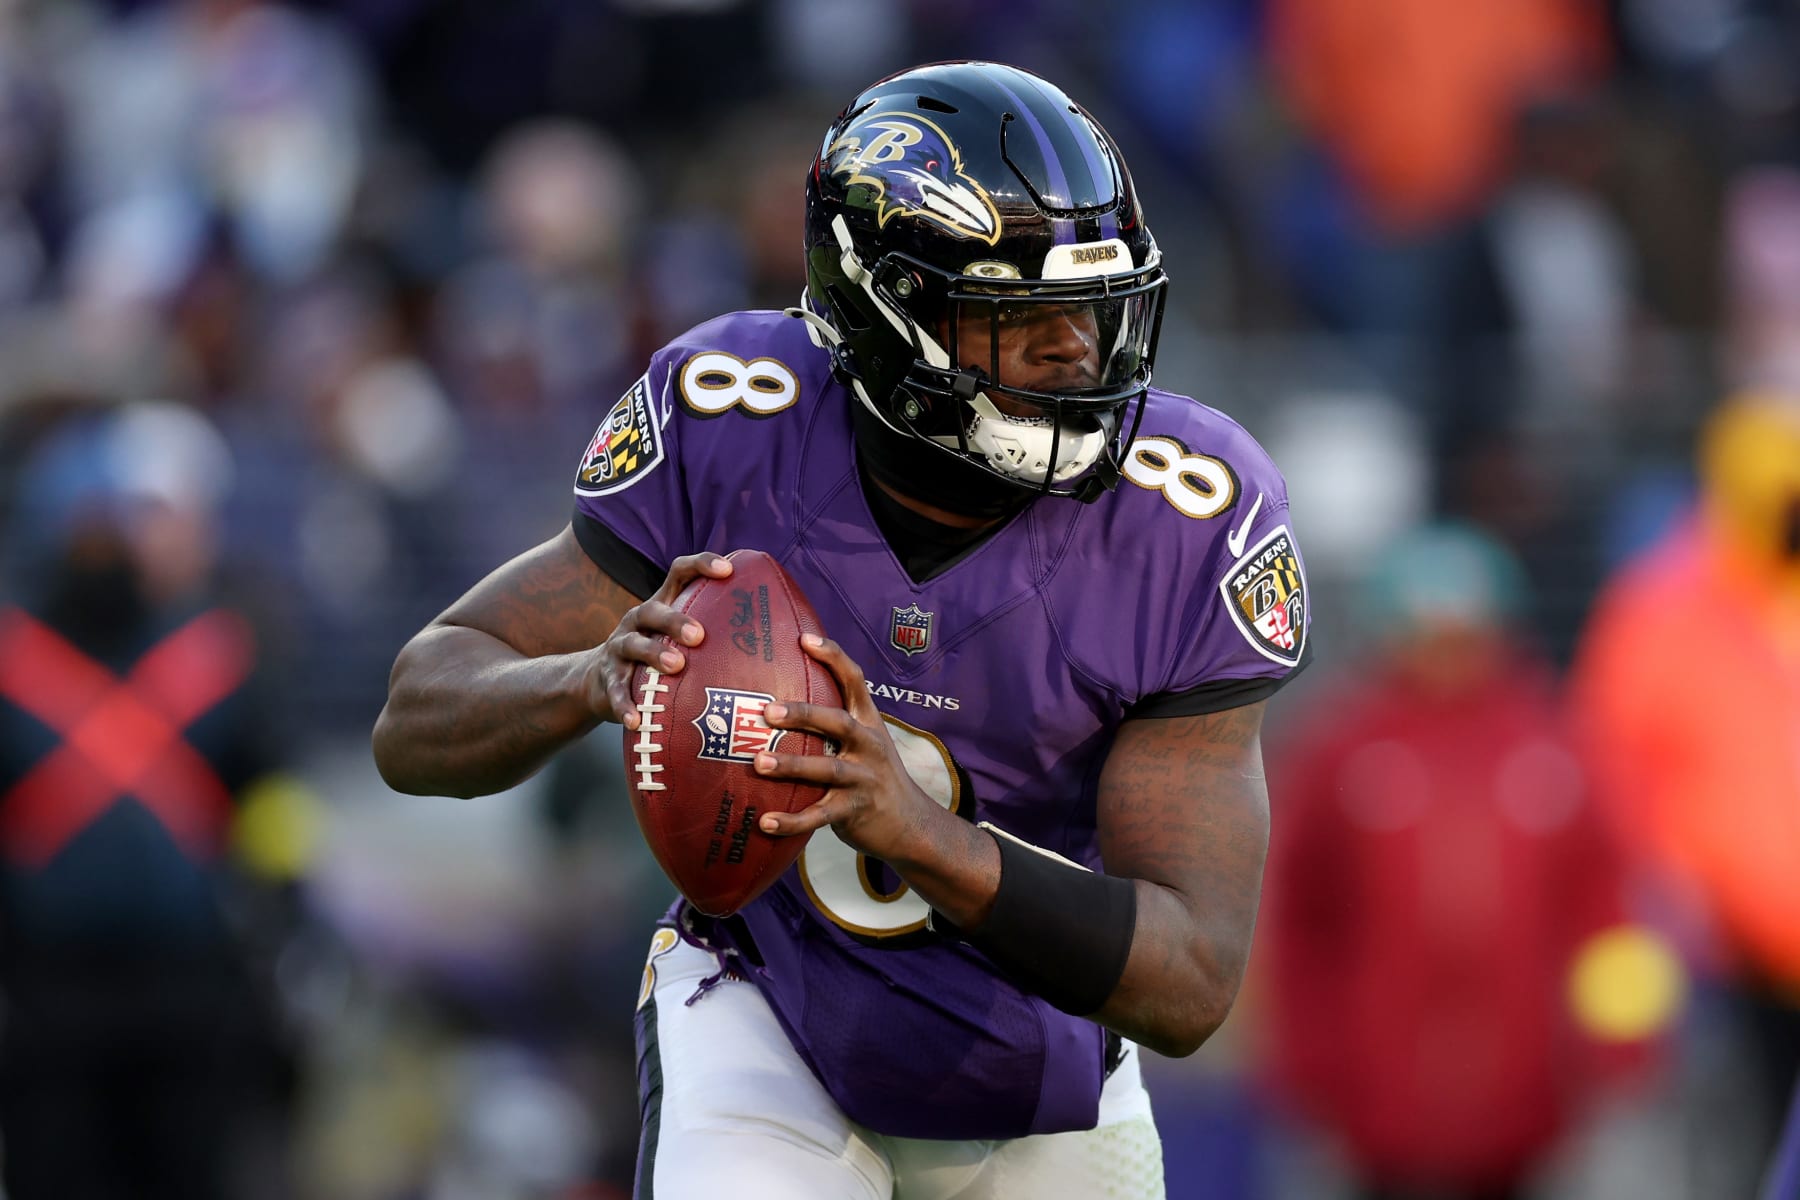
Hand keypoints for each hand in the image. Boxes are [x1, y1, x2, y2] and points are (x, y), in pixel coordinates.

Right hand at [589, 551, 731, 730]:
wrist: (597, 681)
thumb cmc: (655, 658)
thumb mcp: (677, 638)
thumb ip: (714, 634)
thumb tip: (777, 640)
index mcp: (661, 605)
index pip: (679, 572)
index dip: (701, 565)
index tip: (728, 569)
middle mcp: (637, 621)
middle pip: (653, 609)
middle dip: (676, 620)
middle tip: (700, 636)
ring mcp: (619, 648)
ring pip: (633, 645)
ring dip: (654, 654)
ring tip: (676, 666)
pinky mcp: (607, 679)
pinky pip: (615, 691)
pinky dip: (625, 705)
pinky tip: (637, 719)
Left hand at [753, 634, 939, 862]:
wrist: (910, 824)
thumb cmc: (873, 776)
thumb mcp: (864, 742)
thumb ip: (832, 725)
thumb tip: (776, 702)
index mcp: (868, 723)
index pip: (854, 681)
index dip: (833, 657)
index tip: (804, 639)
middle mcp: (869, 745)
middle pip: (838, 722)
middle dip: (803, 714)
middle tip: (768, 711)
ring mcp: (864, 779)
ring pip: (827, 770)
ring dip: (792, 765)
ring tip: (759, 763)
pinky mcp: (855, 811)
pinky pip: (820, 816)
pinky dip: (793, 821)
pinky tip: (766, 822)